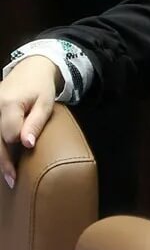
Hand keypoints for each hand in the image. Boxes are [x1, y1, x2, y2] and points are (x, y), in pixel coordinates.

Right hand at [0, 55, 61, 187]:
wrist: (29, 70)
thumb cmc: (41, 88)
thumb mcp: (45, 104)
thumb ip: (35, 123)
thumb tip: (26, 144)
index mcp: (8, 104)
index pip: (9, 134)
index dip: (16, 147)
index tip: (21, 163)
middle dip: (3, 161)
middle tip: (12, 179)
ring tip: (7, 174)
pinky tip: (3, 159)